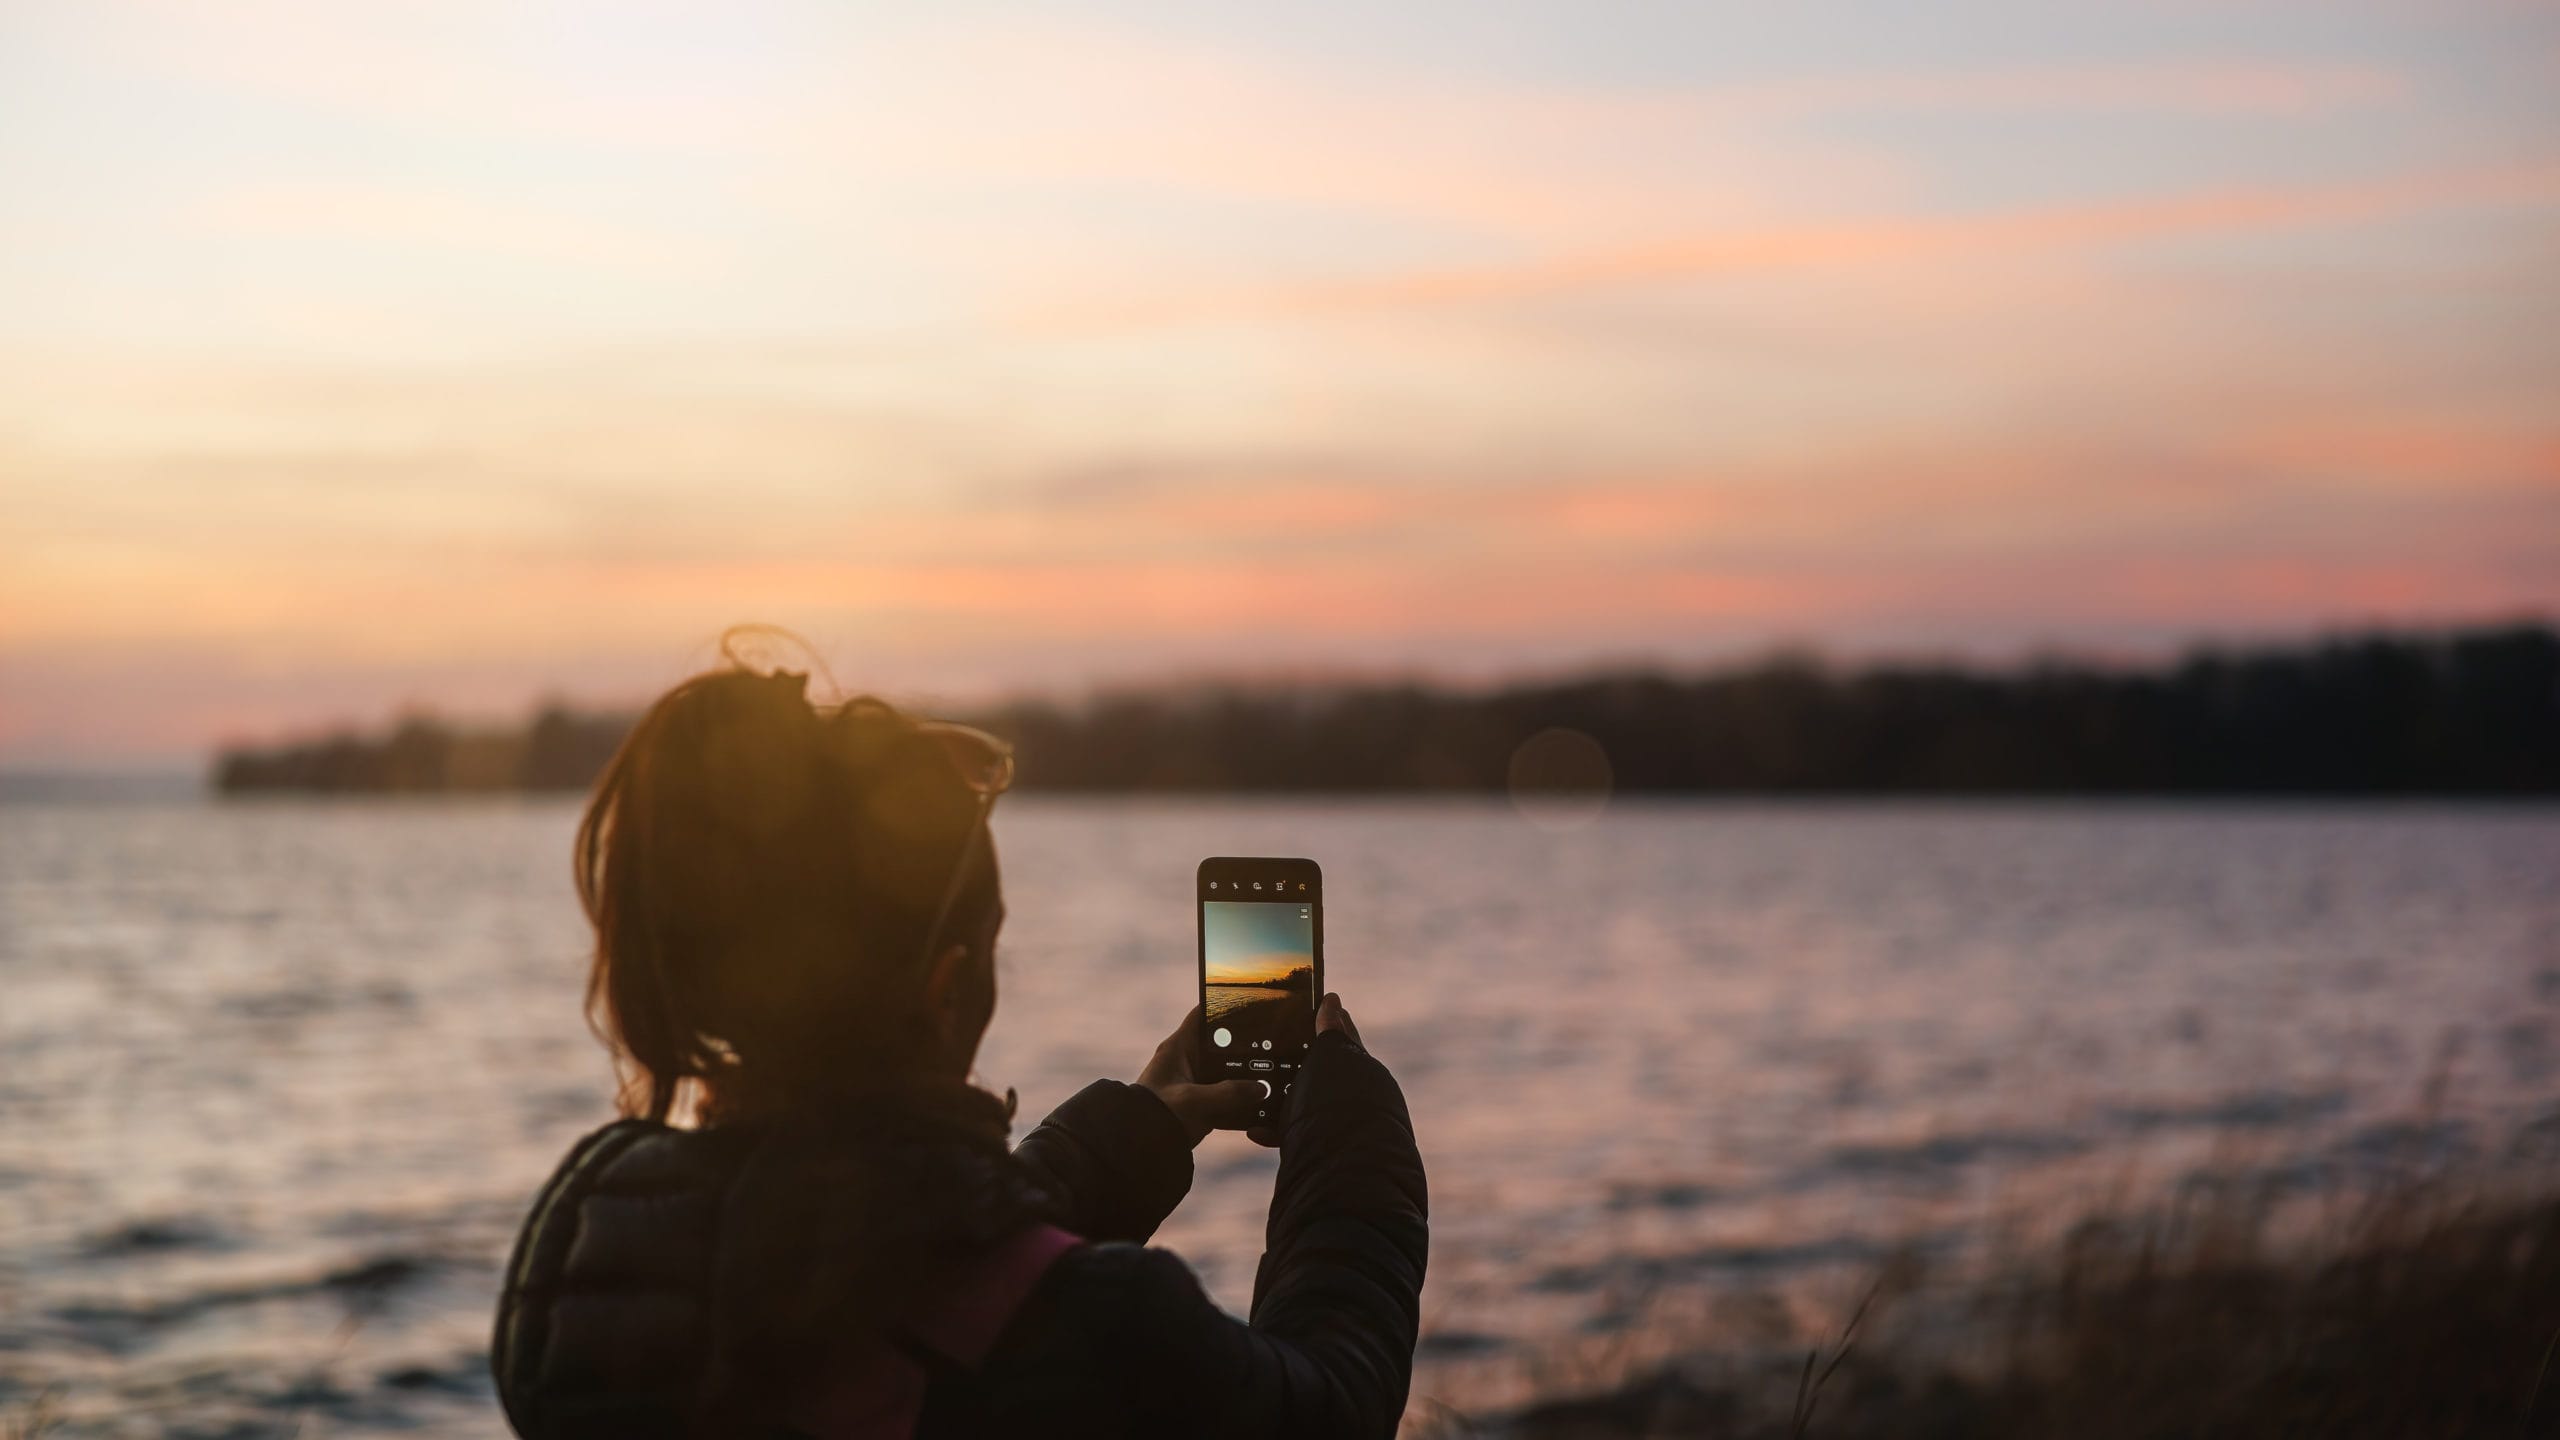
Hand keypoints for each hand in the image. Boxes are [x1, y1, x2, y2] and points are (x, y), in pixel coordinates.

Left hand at [1135, 1006, 1263, 1145]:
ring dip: (1246, 1074)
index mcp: (1178, 1048)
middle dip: (1245, 1045)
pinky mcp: (1200, 1104)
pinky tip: (1263, 1101)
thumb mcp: (1195, 1102)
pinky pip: (1226, 1095)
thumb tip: (1262, 1089)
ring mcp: (1194, 1083)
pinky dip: (1241, 1098)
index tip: (1250, 1000)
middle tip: (1274, 1041)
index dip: (1224, 1004)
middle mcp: (1186, 1061)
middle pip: (1221, 1044)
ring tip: (1276, 1070)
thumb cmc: (1157, 1117)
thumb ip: (1229, 1093)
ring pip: (1226, 1071)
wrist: (1138, 1151)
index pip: (1202, 1015)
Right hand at [1243, 992, 1359, 1148]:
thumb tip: (1332, 998)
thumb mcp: (1330, 1055)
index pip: (1340, 1036)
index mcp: (1356, 1066)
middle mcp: (1346, 1093)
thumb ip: (1328, 1029)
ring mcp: (1331, 1119)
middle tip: (1263, 1050)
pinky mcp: (1316, 1145)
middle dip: (1291, 1064)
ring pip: (1297, 1103)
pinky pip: (1289, 1134)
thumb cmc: (1340, 1099)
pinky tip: (1254, 1130)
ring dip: (1274, 1099)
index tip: (1299, 1010)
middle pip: (1314, 1071)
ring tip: (1253, 1089)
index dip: (1322, 1020)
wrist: (1342, 1157)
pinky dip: (1271, 1132)